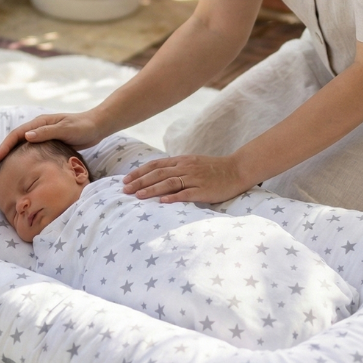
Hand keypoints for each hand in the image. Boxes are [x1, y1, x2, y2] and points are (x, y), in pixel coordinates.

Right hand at [0, 110, 105, 170]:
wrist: (97, 125)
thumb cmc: (83, 127)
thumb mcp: (66, 129)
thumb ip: (47, 132)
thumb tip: (25, 136)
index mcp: (40, 122)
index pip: (16, 135)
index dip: (3, 148)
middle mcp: (39, 127)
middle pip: (14, 140)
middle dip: (2, 153)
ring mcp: (43, 134)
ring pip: (21, 145)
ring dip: (9, 155)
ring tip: (0, 169)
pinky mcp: (49, 141)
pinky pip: (30, 149)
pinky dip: (21, 157)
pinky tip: (19, 167)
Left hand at [122, 153, 247, 204]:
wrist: (237, 170)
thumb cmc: (213, 169)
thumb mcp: (193, 163)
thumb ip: (176, 168)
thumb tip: (156, 176)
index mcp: (181, 161)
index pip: (155, 165)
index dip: (139, 172)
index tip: (125, 180)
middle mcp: (186, 168)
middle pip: (158, 174)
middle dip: (140, 182)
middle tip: (125, 190)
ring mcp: (195, 178)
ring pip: (169, 183)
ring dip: (152, 189)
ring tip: (138, 196)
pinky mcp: (204, 190)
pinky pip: (186, 193)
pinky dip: (173, 197)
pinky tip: (162, 202)